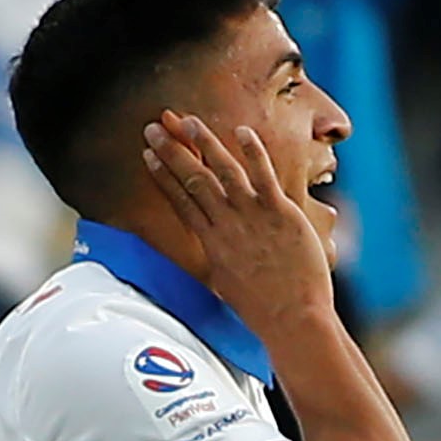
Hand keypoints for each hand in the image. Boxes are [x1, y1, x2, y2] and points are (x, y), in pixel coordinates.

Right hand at [141, 108, 336, 330]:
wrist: (292, 320)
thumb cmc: (263, 309)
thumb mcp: (228, 283)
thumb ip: (221, 259)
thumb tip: (216, 252)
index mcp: (211, 243)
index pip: (180, 201)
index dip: (162, 176)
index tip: (148, 157)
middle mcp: (226, 226)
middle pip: (192, 180)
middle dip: (171, 151)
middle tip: (153, 128)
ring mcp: (252, 217)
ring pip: (223, 171)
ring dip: (203, 143)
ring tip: (187, 121)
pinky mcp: (279, 213)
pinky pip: (263, 176)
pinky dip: (252, 152)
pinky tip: (241, 131)